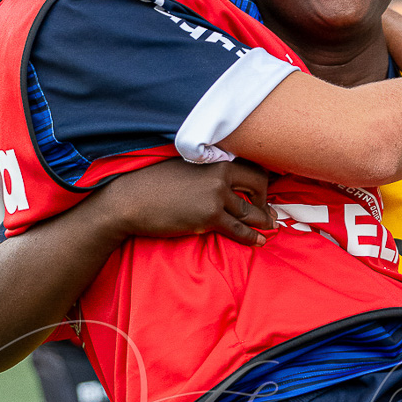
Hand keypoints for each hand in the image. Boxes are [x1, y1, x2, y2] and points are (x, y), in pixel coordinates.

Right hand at [105, 157, 274, 246]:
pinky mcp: (210, 217)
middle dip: (266, 201)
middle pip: (258, 185)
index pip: (249, 166)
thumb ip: (205, 170)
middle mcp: (219, 175)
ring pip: (251, 211)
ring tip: (269, 227)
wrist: (131, 200)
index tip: (263, 192)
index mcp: (213, 160)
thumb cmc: (153, 184)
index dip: (261, 181)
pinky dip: (251, 237)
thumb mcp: (184, 167)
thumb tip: (220, 181)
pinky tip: (259, 241)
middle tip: (269, 212)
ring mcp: (216, 196)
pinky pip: (239, 229)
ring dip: (263, 221)